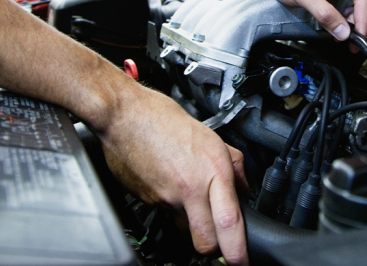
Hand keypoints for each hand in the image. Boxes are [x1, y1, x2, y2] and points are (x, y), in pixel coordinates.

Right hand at [97, 84, 248, 263]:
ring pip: (185, 229)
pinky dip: (173, 207)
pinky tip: (171, 185)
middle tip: (220, 239)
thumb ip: (232, 163)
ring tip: (192, 201)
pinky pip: (167, 214)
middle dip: (213, 247)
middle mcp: (190, 188)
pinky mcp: (148, 200)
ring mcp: (166, 197)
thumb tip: (244, 186)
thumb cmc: (162, 118)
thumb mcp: (210, 136)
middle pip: (204, 242)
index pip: (229, 222)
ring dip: (193, 224)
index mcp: (211, 170)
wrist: (122, 115)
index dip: (237, 250)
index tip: (241, 260)